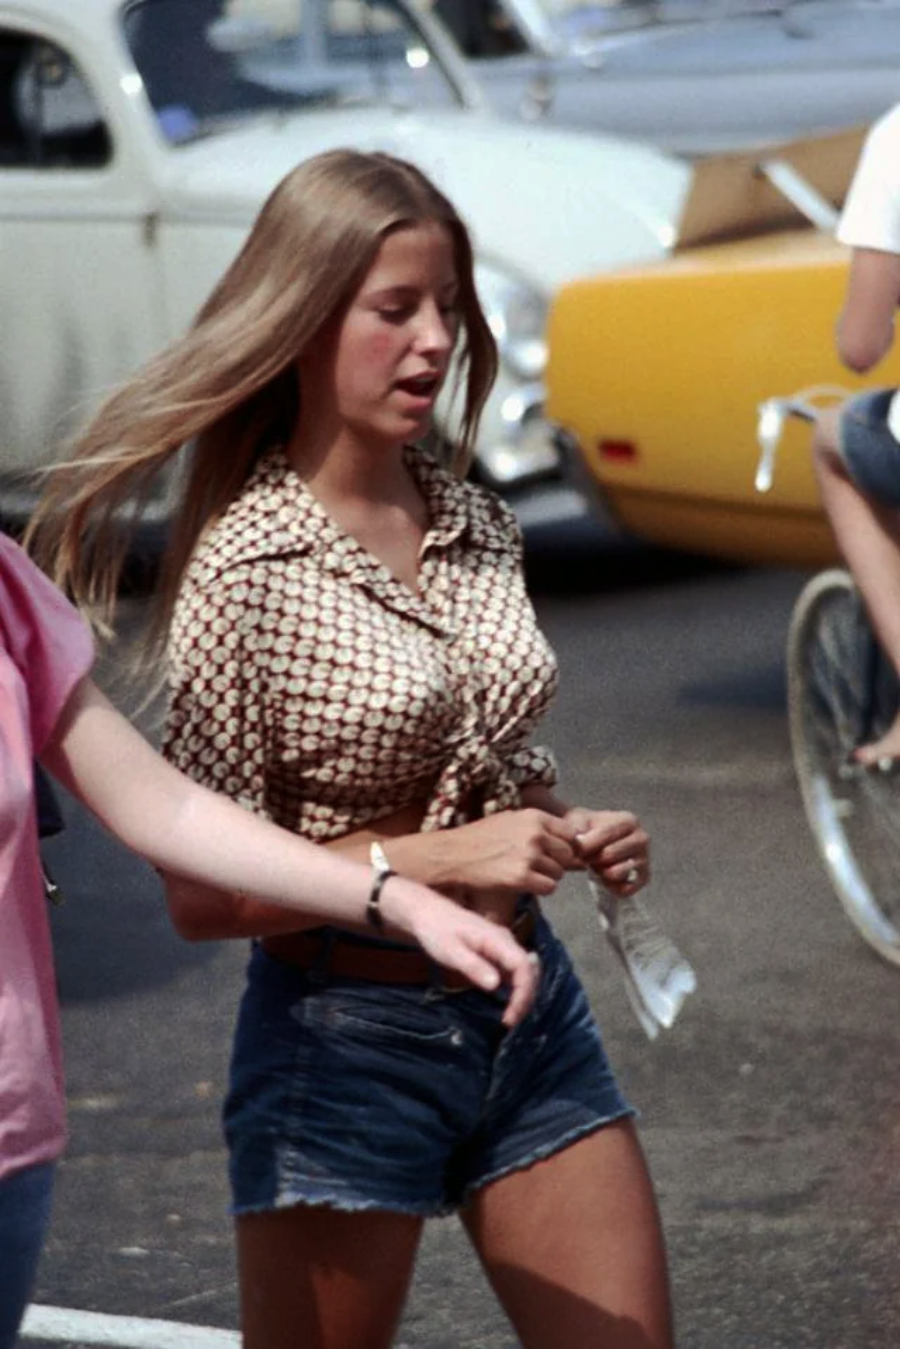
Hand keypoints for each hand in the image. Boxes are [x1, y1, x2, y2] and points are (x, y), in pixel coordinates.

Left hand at [383, 879, 539, 1025]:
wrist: (427, 913)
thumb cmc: (436, 931)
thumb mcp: (450, 951)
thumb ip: (473, 966)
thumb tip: (496, 985)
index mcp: (497, 939)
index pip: (523, 966)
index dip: (523, 992)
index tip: (511, 1016)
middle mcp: (506, 941)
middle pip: (529, 970)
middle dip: (526, 998)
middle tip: (510, 1022)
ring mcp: (503, 946)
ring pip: (525, 972)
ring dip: (523, 995)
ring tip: (510, 1017)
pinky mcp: (498, 952)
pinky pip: (515, 972)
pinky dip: (516, 989)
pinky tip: (507, 1004)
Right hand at [442, 808, 580, 895]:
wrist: (454, 854)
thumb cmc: (480, 836)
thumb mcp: (510, 819)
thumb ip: (538, 826)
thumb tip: (571, 838)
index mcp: (534, 816)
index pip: (571, 833)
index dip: (566, 845)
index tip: (555, 852)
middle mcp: (535, 834)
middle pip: (568, 854)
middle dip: (558, 862)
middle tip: (538, 865)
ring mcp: (529, 856)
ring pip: (559, 873)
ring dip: (547, 876)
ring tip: (526, 873)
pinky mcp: (521, 877)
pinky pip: (549, 887)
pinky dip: (540, 889)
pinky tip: (524, 883)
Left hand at [565, 808, 649, 896]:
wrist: (596, 846)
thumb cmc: (588, 831)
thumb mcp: (578, 821)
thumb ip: (576, 828)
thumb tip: (578, 842)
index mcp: (628, 820)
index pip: (605, 834)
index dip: (585, 844)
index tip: (575, 848)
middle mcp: (641, 838)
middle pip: (608, 855)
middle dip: (591, 859)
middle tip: (586, 857)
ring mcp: (644, 859)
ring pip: (615, 873)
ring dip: (600, 873)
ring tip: (597, 864)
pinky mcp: (643, 878)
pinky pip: (623, 889)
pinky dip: (610, 887)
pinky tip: (605, 877)